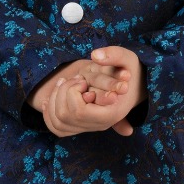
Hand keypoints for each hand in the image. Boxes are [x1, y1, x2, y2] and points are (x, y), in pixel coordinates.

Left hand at [27, 49, 144, 138]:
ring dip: (54, 99)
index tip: (82, 80)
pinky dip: (49, 113)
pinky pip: (56, 128)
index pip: (79, 111)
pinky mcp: (81, 126)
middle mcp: (100, 125)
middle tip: (73, 79)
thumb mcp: (127, 58)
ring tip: (64, 83)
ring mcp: (90, 127)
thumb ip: (114, 55)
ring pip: (57, 122)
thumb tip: (95, 55)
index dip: (73, 93)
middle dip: (62, 92)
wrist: (135, 84)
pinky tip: (50, 98)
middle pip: (65, 116)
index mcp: (111, 113)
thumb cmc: (130, 70)